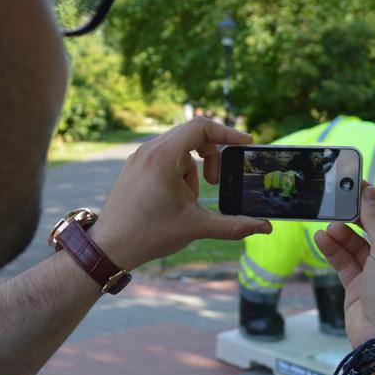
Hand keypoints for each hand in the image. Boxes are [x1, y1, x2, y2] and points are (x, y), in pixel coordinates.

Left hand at [90, 117, 271, 269]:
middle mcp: (149, 150)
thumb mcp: (196, 227)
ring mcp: (139, 157)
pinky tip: (175, 200)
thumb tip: (265, 228)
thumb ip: (233, 225)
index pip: (201, 127)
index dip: (227, 132)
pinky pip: (165, 158)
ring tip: (188, 201)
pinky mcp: (135, 167)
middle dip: (210, 157)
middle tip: (215, 183)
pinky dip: (178, 173)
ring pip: (179, 149)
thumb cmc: (149, 234)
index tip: (245, 142)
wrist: (109, 247)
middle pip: (192, 135)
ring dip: (192, 170)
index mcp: (163, 157)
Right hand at [314, 182, 374, 347]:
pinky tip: (322, 239)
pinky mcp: (360, 287)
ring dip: (342, 235)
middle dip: (356, 217)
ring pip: (357, 245)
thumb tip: (369, 194)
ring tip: (329, 225)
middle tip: (337, 201)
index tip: (357, 184)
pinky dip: (334, 250)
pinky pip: (346, 262)